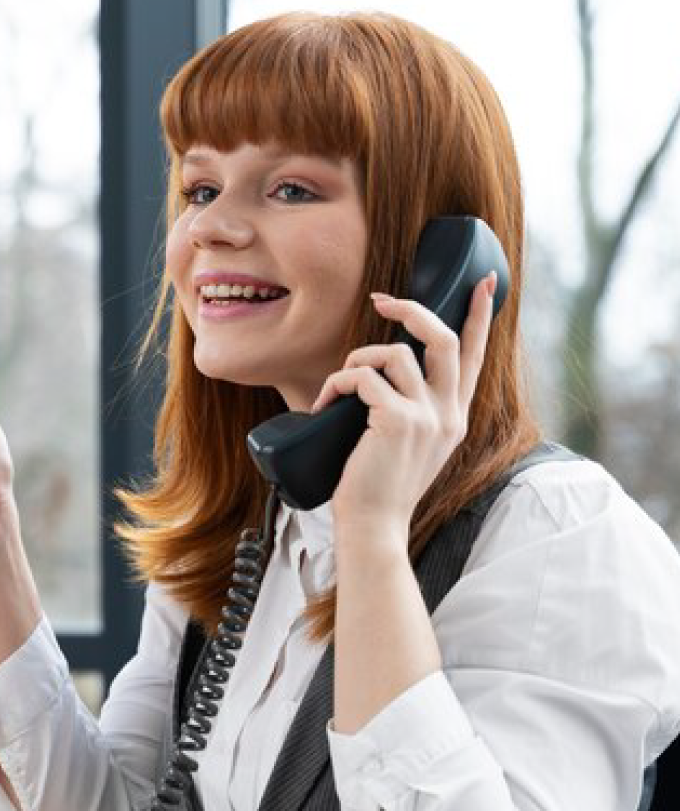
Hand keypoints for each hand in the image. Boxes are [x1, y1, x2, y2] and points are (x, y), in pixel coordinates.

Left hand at [308, 272, 496, 536]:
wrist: (374, 526)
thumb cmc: (378, 487)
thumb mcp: (408, 445)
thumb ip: (411, 411)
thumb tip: (381, 375)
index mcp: (454, 417)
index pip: (475, 356)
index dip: (481, 316)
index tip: (486, 284)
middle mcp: (448, 413)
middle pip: (444, 338)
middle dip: (411, 310)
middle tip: (382, 300)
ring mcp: (427, 417)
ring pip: (395, 354)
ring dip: (357, 358)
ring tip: (338, 385)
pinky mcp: (397, 422)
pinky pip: (363, 378)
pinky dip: (337, 383)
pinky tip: (324, 405)